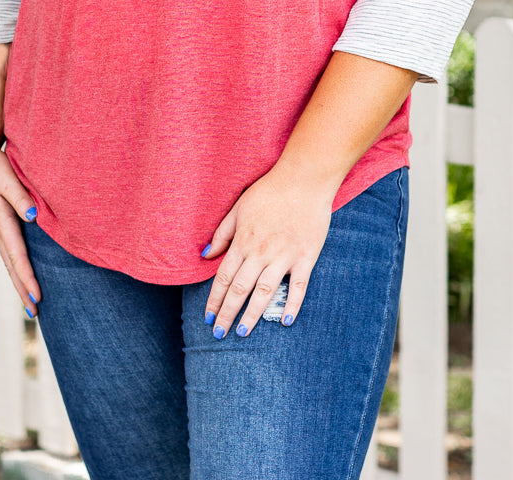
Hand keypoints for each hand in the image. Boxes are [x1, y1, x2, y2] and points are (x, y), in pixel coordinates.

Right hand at [0, 44, 40, 317]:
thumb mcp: (8, 178)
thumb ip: (21, 197)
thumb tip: (34, 217)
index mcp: (2, 221)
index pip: (18, 257)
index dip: (29, 279)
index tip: (39, 299)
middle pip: (12, 266)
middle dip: (24, 289)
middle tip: (36, 313)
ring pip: (10, 260)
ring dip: (20, 280)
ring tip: (31, 301)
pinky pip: (9, 248)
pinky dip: (16, 264)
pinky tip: (23, 270)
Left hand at [201, 163, 334, 338]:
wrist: (304, 178)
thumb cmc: (269, 190)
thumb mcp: (239, 207)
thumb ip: (222, 233)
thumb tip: (206, 255)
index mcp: (243, 241)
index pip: (223, 278)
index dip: (214, 300)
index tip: (208, 317)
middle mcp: (261, 252)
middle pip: (239, 290)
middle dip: (227, 314)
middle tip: (219, 334)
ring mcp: (284, 256)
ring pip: (264, 293)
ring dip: (252, 315)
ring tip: (243, 332)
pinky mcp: (306, 257)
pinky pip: (298, 287)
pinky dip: (292, 305)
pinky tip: (285, 321)